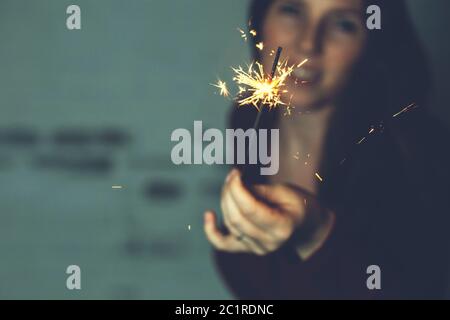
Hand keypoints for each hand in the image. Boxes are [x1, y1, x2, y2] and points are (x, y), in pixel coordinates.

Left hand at [204, 169, 334, 258]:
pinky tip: (208, 215)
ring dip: (225, 201)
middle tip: (232, 176)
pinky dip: (211, 231)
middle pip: (236, 218)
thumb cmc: (296, 202)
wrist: (305, 224)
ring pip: (230, 225)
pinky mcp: (247, 248)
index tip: (235, 172)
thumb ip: (259, 191)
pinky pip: (223, 244)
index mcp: (282, 227)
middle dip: (229, 192)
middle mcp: (268, 243)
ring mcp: (257, 248)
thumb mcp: (284, 191)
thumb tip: (235, 185)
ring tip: (230, 184)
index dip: (237, 189)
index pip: (250, 209)